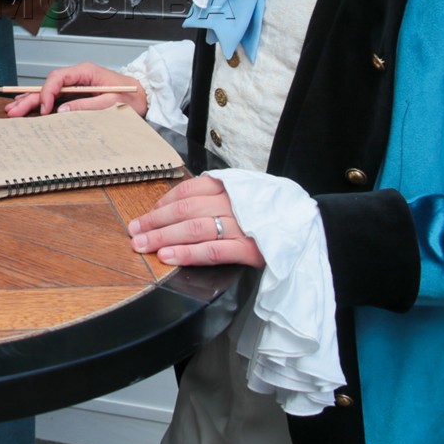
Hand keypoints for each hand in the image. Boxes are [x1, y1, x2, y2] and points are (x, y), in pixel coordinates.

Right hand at [4, 61, 147, 118]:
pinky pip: (55, 98)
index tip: (45, 109)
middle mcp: (77, 77)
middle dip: (31, 98)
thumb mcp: (112, 102)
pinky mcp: (76, 95)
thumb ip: (87, 106)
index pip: (58, 78)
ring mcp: (75, 86)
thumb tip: (62, 111)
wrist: (144, 96)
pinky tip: (26, 107)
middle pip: (48, 85)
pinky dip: (40, 104)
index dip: (47, 93)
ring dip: (30, 100)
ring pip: (48, 91)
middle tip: (14, 110)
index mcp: (85, 72)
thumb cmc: (132, 97)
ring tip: (13, 109)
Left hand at [126, 175, 265, 268]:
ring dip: (164, 237)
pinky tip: (168, 257)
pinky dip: (188, 253)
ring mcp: (242, 226)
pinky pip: (213, 251)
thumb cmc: (268, 212)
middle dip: (155, 222)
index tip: (145, 216)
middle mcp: (233, 202)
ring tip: (143, 246)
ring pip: (194, 229)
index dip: (162, 204)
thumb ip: (213, 197)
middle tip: (133, 233)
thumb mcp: (242, 194)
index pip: (187, 190)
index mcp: (229, 186)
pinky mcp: (251, 250)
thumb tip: (173, 207)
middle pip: (185, 210)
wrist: (309, 228)